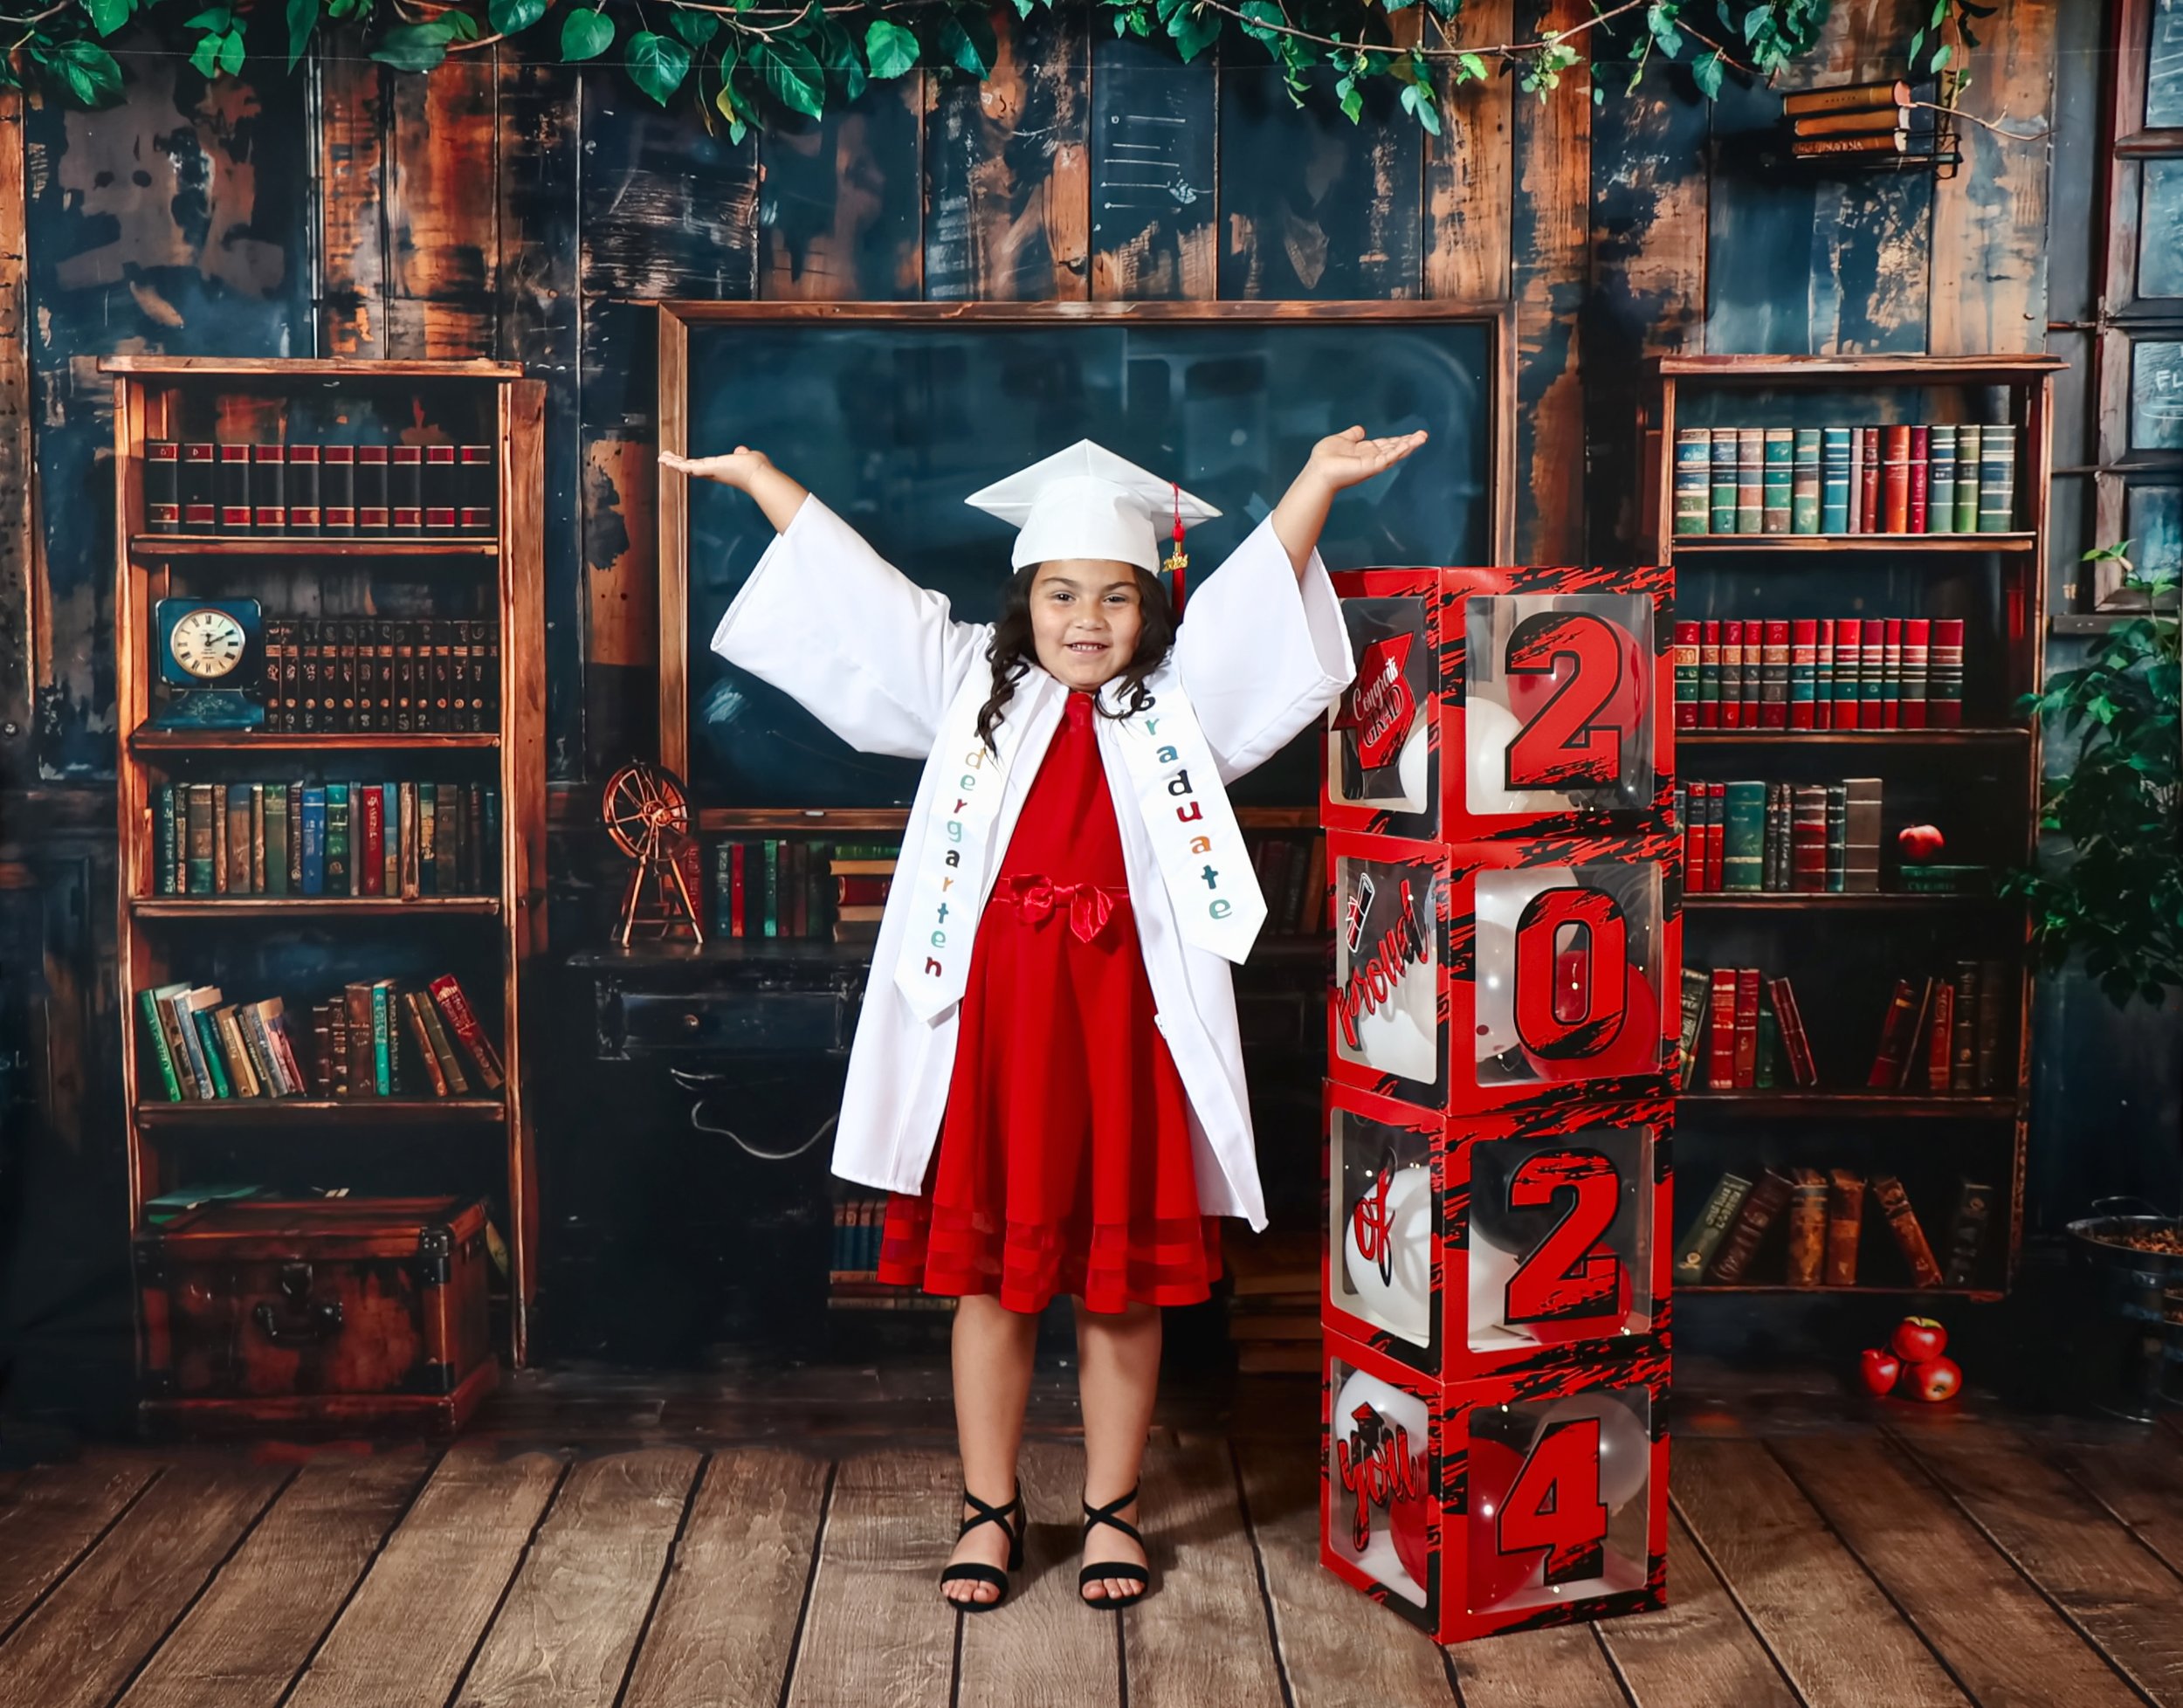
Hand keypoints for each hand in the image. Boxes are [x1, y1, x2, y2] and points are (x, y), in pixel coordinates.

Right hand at [659, 444, 773, 490]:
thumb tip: (740, 450)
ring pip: (686, 467)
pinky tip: (666, 461)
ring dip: (673, 462)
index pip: (701, 466)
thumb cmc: (756, 468)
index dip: (691, 463)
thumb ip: (741, 454)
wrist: (759, 474)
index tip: (683, 461)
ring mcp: (709, 471)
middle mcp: (713, 472)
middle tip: (664, 459)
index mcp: (720, 469)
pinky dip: (676, 464)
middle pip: (690, 467)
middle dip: (677, 463)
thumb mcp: (746, 457)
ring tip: (661, 458)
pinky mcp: (708, 468)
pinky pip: (688, 466)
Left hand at [1304, 425, 1428, 493]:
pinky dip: (1399, 451)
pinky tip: (1409, 444)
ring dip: (1409, 445)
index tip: (1412, 434)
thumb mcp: (1341, 440)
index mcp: (1366, 451)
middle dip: (1409, 442)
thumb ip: (1352, 435)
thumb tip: (1361, 429)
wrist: (1318, 470)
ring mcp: (1373, 463)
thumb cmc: (1325, 458)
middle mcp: (1372, 458)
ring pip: (1395, 453)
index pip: (1387, 444)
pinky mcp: (1371, 467)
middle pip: (1395, 448)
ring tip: (1422, 438)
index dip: (1399, 439)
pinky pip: (1388, 458)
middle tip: (1424, 435)